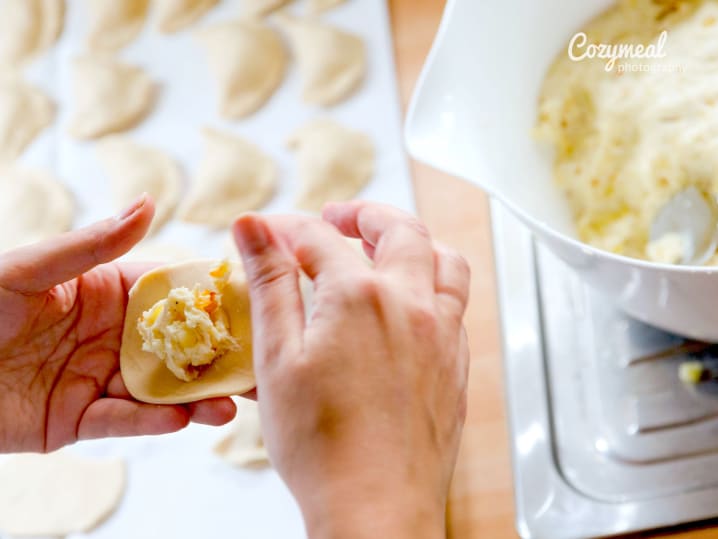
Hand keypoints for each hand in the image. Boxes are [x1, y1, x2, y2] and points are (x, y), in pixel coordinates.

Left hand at [0, 195, 235, 453]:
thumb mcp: (30, 269)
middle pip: (179, 346)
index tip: (259, 302)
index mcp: (110, 293)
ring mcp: (100, 379)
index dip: (214, 299)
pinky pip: (123, 422)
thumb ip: (92, 244)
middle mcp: (114, 336)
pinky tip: (183, 420)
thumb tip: (148, 202)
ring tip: (233, 404)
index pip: (173, 294)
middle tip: (264, 366)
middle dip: (221, 357)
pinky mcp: (79, 419)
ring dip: (199, 397)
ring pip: (161, 389)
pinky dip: (153, 422)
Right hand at [233, 202, 469, 538]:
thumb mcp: (277, 357)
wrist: (376, 508)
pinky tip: (411, 301)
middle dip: (363, 213)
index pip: (319, 238)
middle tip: (336, 217)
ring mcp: (442, 333)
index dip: (286, 229)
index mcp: (361, 296)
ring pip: (444, 259)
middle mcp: (412, 304)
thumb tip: (254, 228)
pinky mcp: (455, 364)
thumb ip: (270, 283)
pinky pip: (457, 301)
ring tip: (385, 246)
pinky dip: (435, 281)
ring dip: (413, 240)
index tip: (265, 234)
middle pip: (398, 228)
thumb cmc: (320, 445)